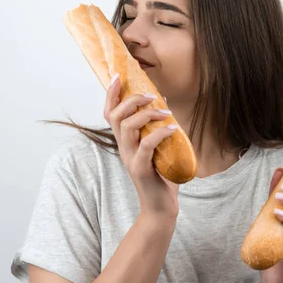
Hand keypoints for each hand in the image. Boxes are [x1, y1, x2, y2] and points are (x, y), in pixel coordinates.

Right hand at [104, 73, 179, 219]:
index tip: (117, 76)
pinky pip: (146, 145)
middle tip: (151, 95)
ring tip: (166, 112)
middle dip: (131, 100)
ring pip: (127, 128)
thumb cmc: (161, 175)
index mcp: (125, 141)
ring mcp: (130, 158)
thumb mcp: (158, 147)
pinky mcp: (140, 168)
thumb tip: (163, 101)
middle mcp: (123, 148)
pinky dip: (160, 133)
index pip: (110, 113)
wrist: (161, 206)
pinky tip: (173, 128)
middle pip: (115, 117)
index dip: (111, 95)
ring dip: (147, 115)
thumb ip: (157, 127)